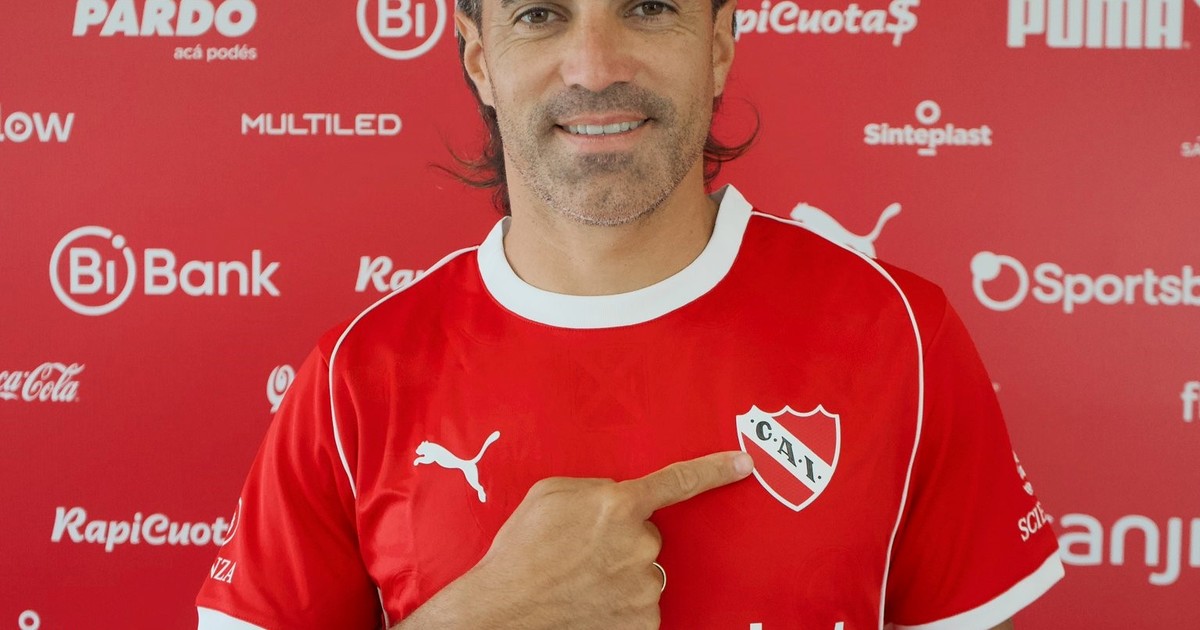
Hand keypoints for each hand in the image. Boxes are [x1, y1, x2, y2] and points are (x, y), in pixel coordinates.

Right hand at [459, 450, 754, 629]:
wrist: (504, 611)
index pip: (679, 482)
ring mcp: (645, 586)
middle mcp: (640, 544)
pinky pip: (642, 606)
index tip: (743, 464)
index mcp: (618, 504)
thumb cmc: (520, 551)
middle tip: (583, 554)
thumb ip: (595, 489)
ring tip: (580, 583)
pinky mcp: (644, 623)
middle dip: (623, 540)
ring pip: (645, 573)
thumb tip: (616, 497)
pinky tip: (592, 604)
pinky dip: (622, 607)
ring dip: (622, 575)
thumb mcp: (549, 494)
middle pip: (648, 535)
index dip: (715, 471)